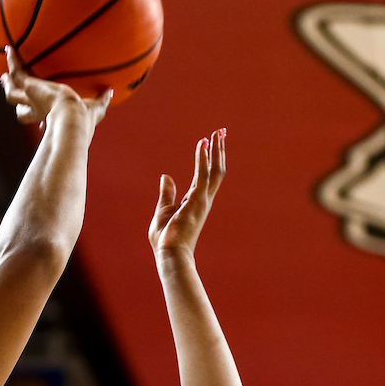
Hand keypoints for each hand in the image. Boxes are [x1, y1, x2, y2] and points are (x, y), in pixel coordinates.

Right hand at [0, 46, 110, 127]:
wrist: (72, 117)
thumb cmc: (85, 117)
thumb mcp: (96, 108)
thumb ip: (103, 100)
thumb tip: (111, 91)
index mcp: (53, 119)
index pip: (43, 121)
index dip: (41, 121)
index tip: (42, 123)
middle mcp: (39, 112)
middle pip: (22, 112)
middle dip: (19, 104)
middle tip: (15, 94)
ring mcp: (31, 100)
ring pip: (13, 94)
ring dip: (9, 85)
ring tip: (4, 76)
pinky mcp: (29, 87)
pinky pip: (17, 72)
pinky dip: (13, 60)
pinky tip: (9, 49)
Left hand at [149, 129, 225, 260]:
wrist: (170, 254)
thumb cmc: (166, 238)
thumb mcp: (163, 210)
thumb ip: (167, 193)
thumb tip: (166, 177)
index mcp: (195, 202)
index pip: (206, 176)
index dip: (208, 158)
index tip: (207, 141)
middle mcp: (203, 199)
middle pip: (216, 170)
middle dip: (219, 150)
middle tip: (221, 131)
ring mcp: (202, 199)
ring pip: (215, 170)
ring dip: (216, 150)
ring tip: (218, 133)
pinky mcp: (197, 199)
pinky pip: (202, 174)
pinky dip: (203, 158)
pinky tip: (202, 143)